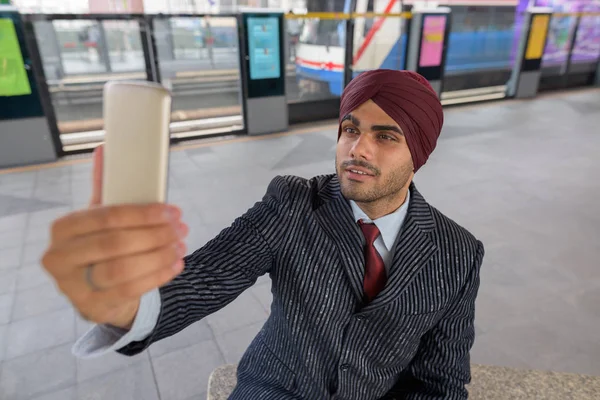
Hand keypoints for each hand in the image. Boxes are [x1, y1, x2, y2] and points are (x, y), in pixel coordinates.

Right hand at [41, 145, 187, 329]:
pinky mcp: (92, 307)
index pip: (106, 216)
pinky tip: (176, 264)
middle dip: (155, 234)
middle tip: (181, 228)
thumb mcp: (101, 219)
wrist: (98, 291)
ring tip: (181, 246)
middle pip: (115, 243)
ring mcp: (72, 286)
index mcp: (62, 228)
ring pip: (123, 269)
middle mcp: (60, 257)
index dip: (143, 214)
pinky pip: (131, 290)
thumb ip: (105, 189)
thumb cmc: (102, 248)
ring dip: (159, 255)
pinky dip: (158, 275)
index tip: (171, 211)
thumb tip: (106, 150)